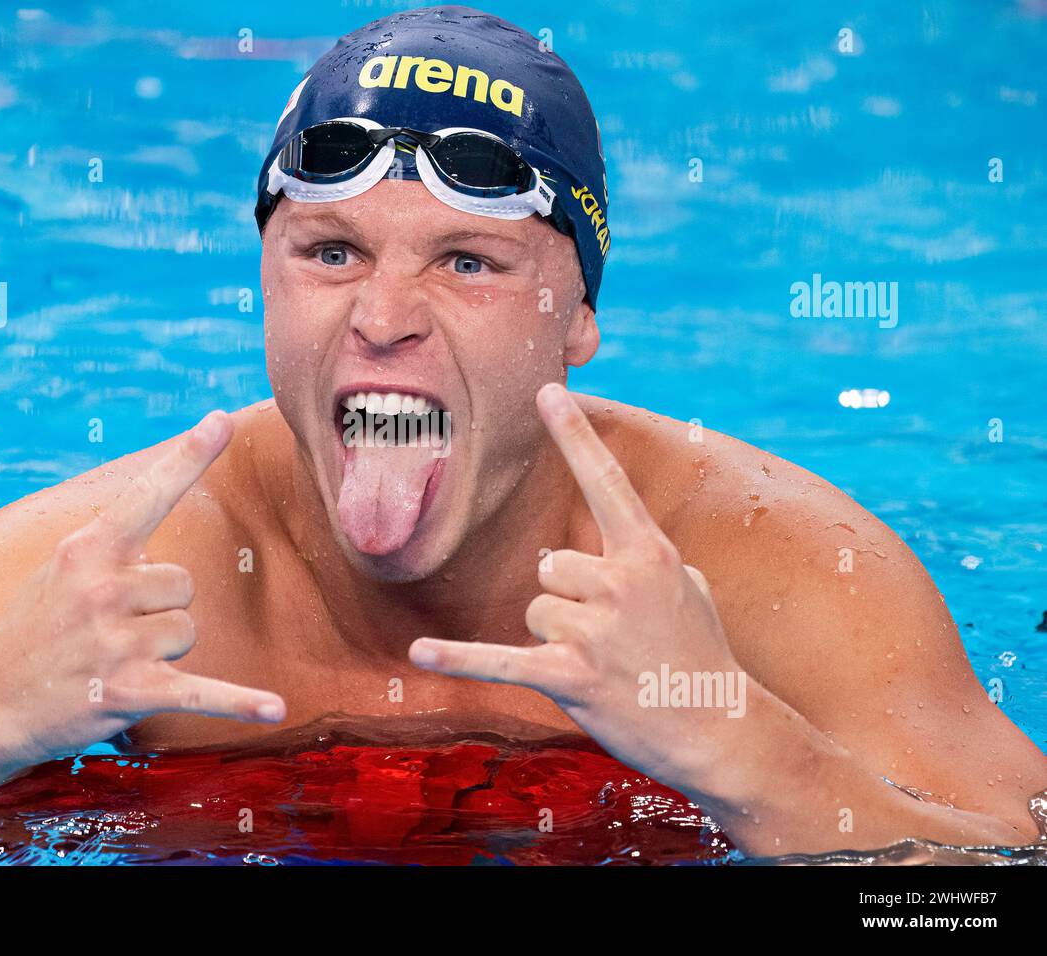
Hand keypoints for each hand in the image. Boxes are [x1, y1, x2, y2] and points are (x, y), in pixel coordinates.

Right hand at [0, 410, 285, 764]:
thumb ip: (111, 551)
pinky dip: (241, 704)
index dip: (189, 456)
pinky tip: (276, 711)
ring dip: (162, 652)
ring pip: (188, 632)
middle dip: (160, 610)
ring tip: (112, 663)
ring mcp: (117, 639)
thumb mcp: (58, 571)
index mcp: (88, 549)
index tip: (222, 419)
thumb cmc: (28, 633)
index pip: (149, 494)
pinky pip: (204, 693)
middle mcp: (104, 587)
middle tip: (109, 633)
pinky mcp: (132, 691)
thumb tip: (163, 553)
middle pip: (184, 585)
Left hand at [409, 384, 746, 792]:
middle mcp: (619, 582)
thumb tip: (604, 560)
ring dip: (556, 639)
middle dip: (569, 600)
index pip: (605, 481)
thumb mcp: (688, 589)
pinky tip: (420, 652)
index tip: (547, 391)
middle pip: (550, 567)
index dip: (574, 435)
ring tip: (603, 665)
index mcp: (648, 553)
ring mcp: (593, 630)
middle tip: (612, 638)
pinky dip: (459, 659)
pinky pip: (498, 659)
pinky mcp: (568, 677)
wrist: (718, 730)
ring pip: (535, 611)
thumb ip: (644, 560)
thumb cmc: (700, 656)